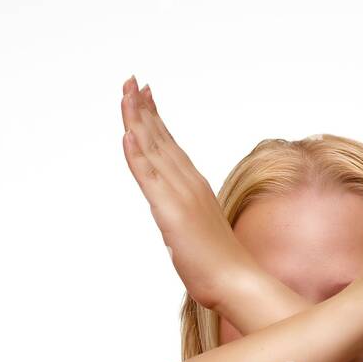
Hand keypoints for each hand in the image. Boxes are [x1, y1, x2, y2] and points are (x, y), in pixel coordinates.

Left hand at [119, 76, 259, 311]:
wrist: (236, 281)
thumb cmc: (220, 266)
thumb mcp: (196, 235)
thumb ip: (184, 222)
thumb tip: (176, 225)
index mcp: (194, 187)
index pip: (170, 145)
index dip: (155, 119)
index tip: (145, 95)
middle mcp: (188, 184)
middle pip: (160, 139)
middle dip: (143, 108)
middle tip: (131, 80)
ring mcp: (180, 195)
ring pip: (153, 150)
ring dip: (137, 120)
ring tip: (126, 93)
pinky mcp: (171, 212)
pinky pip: (149, 178)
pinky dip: (137, 155)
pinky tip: (127, 134)